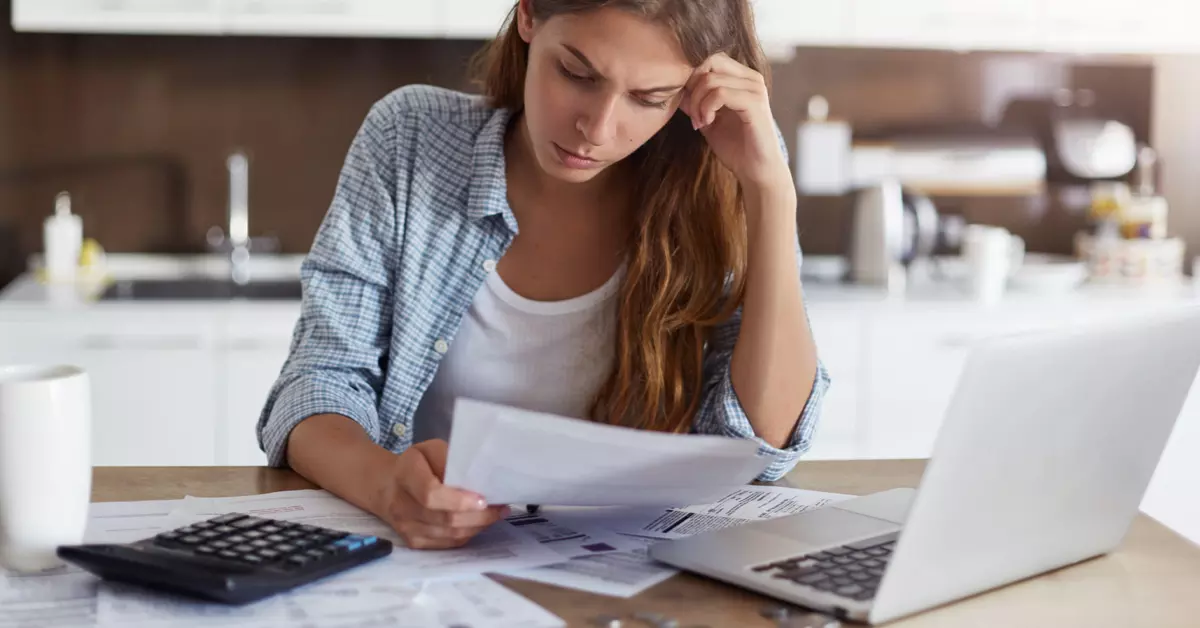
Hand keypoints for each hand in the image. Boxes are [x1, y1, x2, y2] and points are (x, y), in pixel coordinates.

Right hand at [376, 439, 509, 548]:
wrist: (388, 486)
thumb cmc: (418, 464)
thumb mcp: (431, 450)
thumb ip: (450, 460)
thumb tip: (477, 477)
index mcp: (405, 474)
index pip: (431, 494)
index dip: (459, 500)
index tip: (483, 498)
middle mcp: (401, 505)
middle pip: (445, 519)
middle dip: (478, 515)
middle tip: (500, 507)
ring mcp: (406, 527)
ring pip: (450, 535)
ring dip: (478, 526)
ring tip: (495, 514)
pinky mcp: (413, 542)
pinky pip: (448, 544)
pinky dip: (468, 534)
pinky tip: (479, 523)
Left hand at [678, 53, 792, 195]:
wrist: (756, 171)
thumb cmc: (735, 147)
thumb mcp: (707, 119)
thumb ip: (694, 101)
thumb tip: (675, 86)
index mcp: (743, 78)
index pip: (710, 59)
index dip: (691, 78)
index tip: (688, 106)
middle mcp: (751, 78)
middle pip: (709, 62)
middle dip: (692, 88)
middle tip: (692, 114)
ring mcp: (755, 89)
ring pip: (711, 79)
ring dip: (697, 103)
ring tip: (700, 122)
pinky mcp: (755, 103)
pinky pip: (720, 93)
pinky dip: (707, 108)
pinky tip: (707, 123)